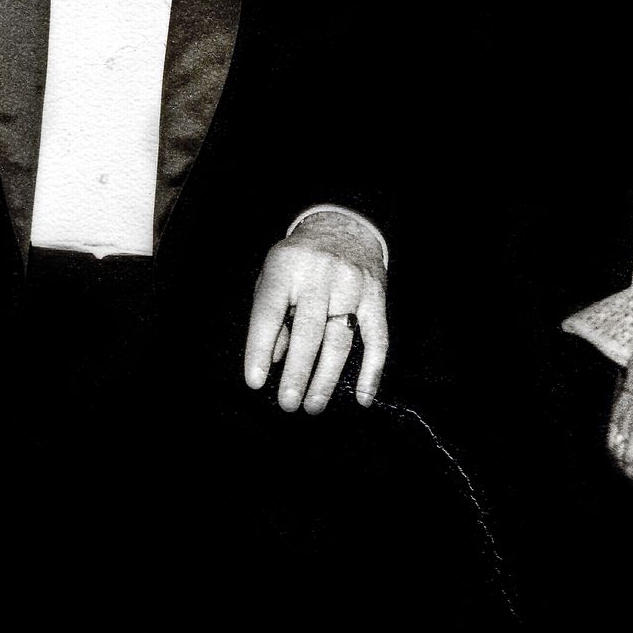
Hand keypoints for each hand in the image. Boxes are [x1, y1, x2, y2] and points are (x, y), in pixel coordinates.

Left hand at [243, 209, 387, 413]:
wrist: (346, 226)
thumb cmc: (301, 259)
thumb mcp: (275, 275)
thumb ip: (271, 314)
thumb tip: (271, 359)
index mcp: (287, 267)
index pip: (270, 312)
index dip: (260, 349)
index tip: (254, 382)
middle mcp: (321, 275)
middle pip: (309, 332)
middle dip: (297, 373)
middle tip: (287, 403)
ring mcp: (353, 286)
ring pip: (340, 340)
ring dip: (326, 378)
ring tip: (313, 405)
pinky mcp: (377, 297)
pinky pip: (377, 339)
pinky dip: (371, 371)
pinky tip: (361, 397)